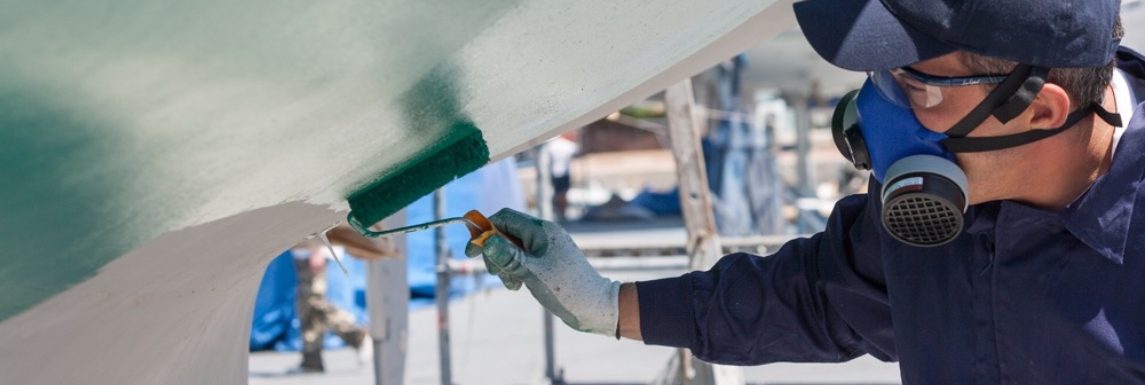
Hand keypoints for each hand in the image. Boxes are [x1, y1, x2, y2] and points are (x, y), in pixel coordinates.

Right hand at [465, 208, 619, 336]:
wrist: (594, 306)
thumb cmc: (566, 289)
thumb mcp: (533, 273)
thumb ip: (508, 256)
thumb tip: (486, 241)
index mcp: (541, 229)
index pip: (504, 217)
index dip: (484, 231)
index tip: (471, 252)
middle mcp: (542, 234)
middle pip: (505, 232)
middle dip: (494, 252)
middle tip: (497, 274)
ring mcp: (544, 247)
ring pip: (511, 248)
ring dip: (504, 265)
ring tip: (512, 284)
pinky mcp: (546, 261)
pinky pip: (521, 258)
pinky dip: (514, 270)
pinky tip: (518, 285)